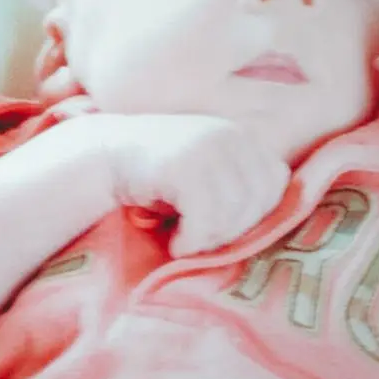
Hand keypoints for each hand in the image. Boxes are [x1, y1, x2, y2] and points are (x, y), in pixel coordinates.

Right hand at [98, 113, 290, 257]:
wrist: (101, 158)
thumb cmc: (155, 176)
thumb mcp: (206, 171)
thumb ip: (238, 183)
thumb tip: (274, 222)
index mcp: (240, 135)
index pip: (277, 181)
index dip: (257, 211)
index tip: (225, 225)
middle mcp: (230, 135)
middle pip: (260, 201)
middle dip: (234, 231)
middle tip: (203, 241)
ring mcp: (208, 147)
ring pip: (236, 214)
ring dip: (211, 240)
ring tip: (186, 242)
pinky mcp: (184, 165)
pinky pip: (207, 220)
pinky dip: (193, 241)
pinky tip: (175, 243)